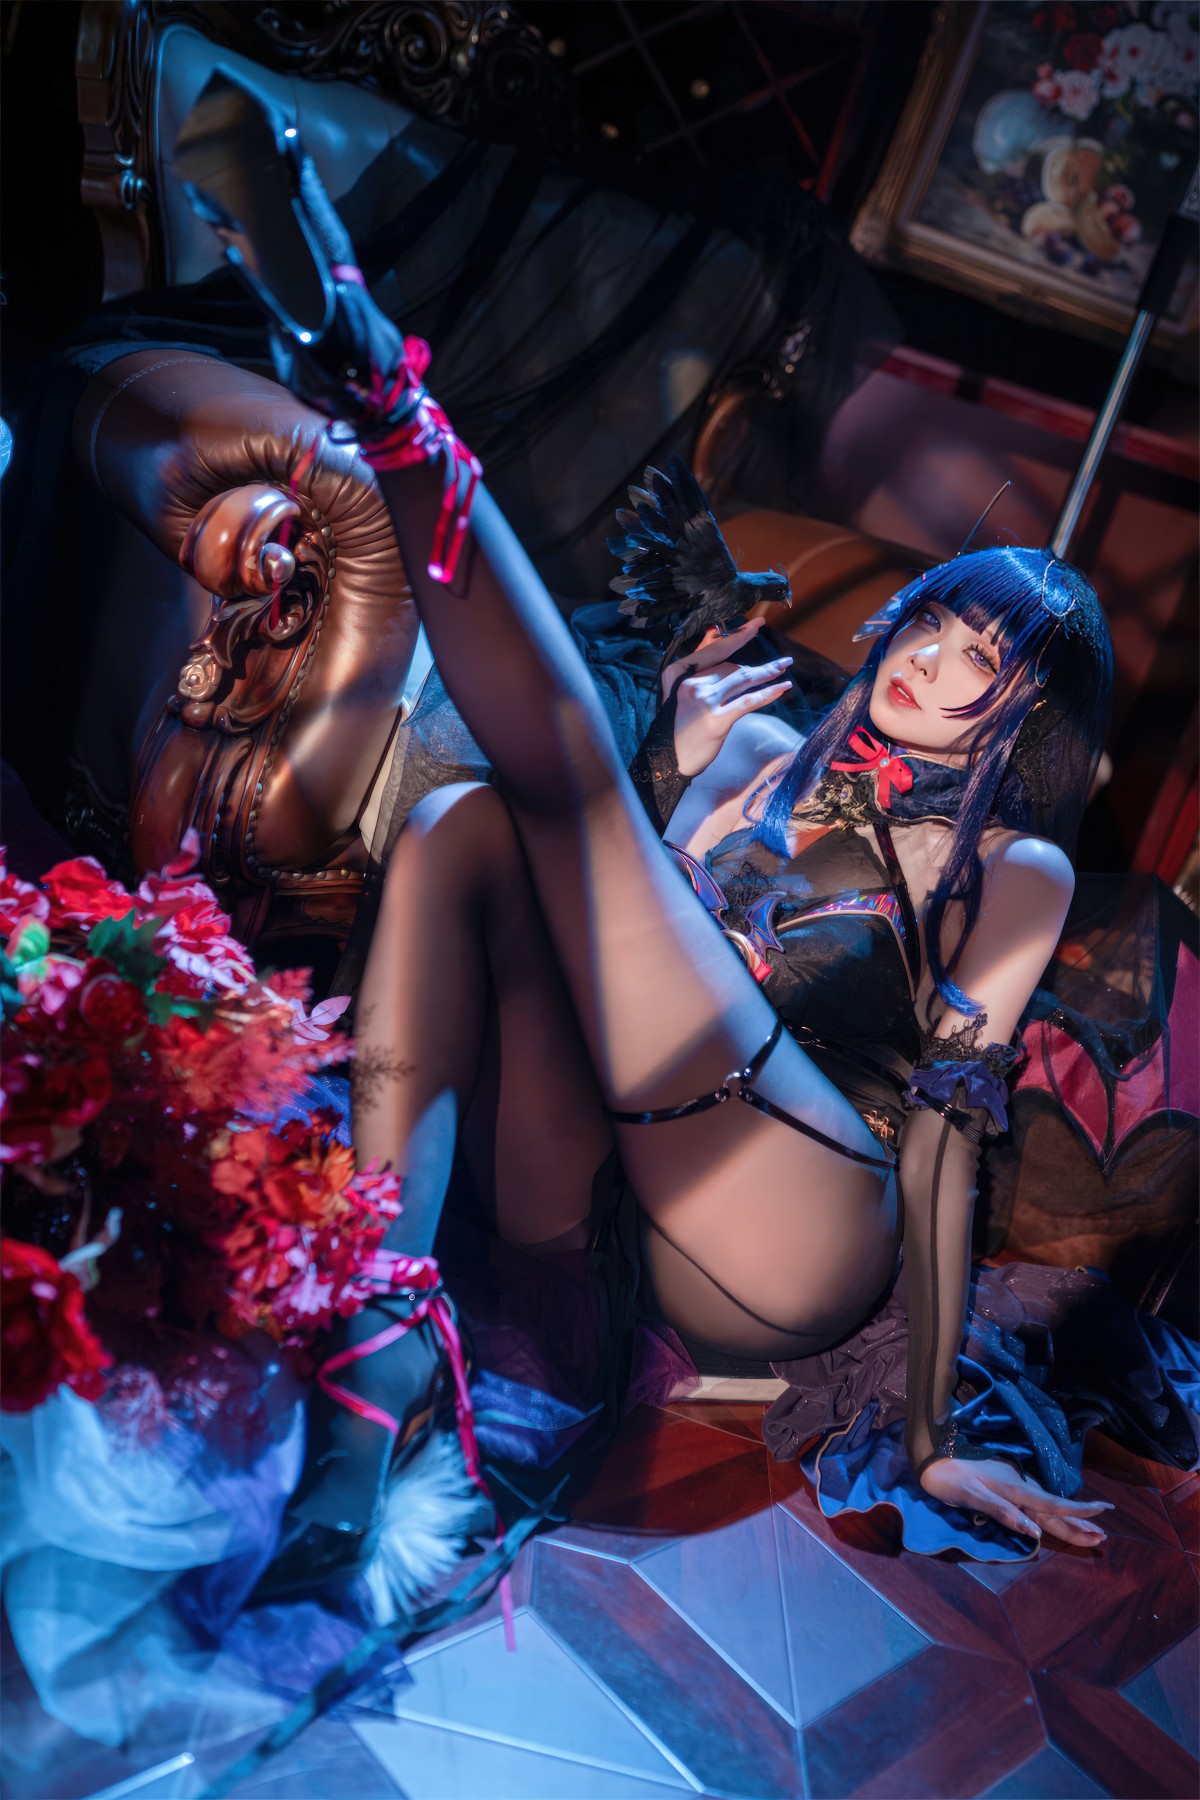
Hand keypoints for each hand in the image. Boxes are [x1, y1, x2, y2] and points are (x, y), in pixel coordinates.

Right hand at [662, 620, 793, 779]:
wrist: (667, 761)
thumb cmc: (675, 726)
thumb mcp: (680, 691)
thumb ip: (698, 662)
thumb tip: (712, 632)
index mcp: (677, 673)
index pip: (714, 650)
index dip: (738, 637)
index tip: (756, 625)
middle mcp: (690, 684)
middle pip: (731, 667)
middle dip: (756, 668)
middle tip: (780, 664)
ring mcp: (704, 702)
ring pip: (743, 680)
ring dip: (767, 673)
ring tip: (783, 668)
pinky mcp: (717, 721)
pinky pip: (748, 701)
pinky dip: (768, 693)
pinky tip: (781, 688)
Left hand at [920, 1456, 1112, 1547]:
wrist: (933, 1457)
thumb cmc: (949, 1479)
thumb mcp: (973, 1496)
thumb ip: (1004, 1513)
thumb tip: (1036, 1533)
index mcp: (1014, 1490)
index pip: (1052, 1505)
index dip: (1078, 1512)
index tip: (1103, 1513)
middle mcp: (1018, 1486)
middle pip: (1054, 1510)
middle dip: (1079, 1523)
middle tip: (1103, 1537)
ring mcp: (1013, 1484)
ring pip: (1046, 1507)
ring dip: (1068, 1519)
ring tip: (1090, 1530)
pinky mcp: (1005, 1484)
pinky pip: (1035, 1502)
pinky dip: (1051, 1512)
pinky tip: (1057, 1515)